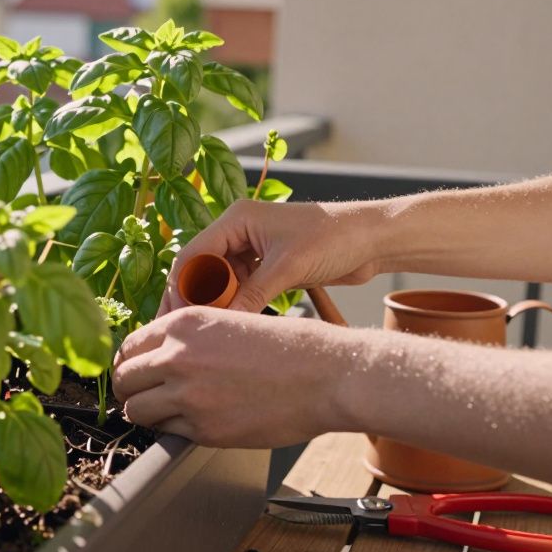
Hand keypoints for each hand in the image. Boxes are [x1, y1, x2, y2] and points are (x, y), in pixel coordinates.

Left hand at [113, 306, 355, 447]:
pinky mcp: (204, 429)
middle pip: (124, 378)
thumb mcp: (229, 319)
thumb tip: (161, 353)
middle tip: (143, 394)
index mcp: (183, 324)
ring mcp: (188, 396)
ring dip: (145, 412)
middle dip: (130, 388)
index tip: (137, 370)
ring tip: (164, 411)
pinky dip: (173, 429)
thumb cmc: (289, 346)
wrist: (327, 375)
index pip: (129, 345)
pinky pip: (167, 432)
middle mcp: (178, 357)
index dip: (130, 361)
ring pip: (135, 410)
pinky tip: (194, 420)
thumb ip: (190, 337)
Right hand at [159, 199, 383, 315]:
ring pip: (218, 281)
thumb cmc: (335, 237)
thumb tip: (223, 324)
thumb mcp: (289, 267)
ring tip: (204, 333)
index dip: (181, 286)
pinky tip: (230, 324)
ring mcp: (252, 249)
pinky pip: (239, 288)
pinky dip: (234, 305)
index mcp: (237, 219)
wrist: (373, 239)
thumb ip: (252, 294)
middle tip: (179, 331)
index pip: (194, 253)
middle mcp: (238, 231)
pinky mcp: (267, 266)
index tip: (178, 317)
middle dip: (191, 298)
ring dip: (213, 304)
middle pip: (201, 268)